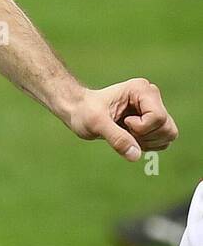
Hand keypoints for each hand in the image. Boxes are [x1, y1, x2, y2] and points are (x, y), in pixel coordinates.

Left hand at [62, 79, 177, 161]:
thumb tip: (135, 156)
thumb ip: (116, 138)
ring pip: (168, 135)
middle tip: (122, 127)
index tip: (122, 121)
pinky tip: (129, 136)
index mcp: (141, 89)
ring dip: (146, 141)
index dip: (141, 127)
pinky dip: (147, 145)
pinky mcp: (153, 122)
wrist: (78, 111)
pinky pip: (163, 142)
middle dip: (144, 136)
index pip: (158, 117)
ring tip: (125, 131)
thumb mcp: (96, 124)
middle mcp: (151, 97)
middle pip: (167, 128)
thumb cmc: (83, 112)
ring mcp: (154, 109)